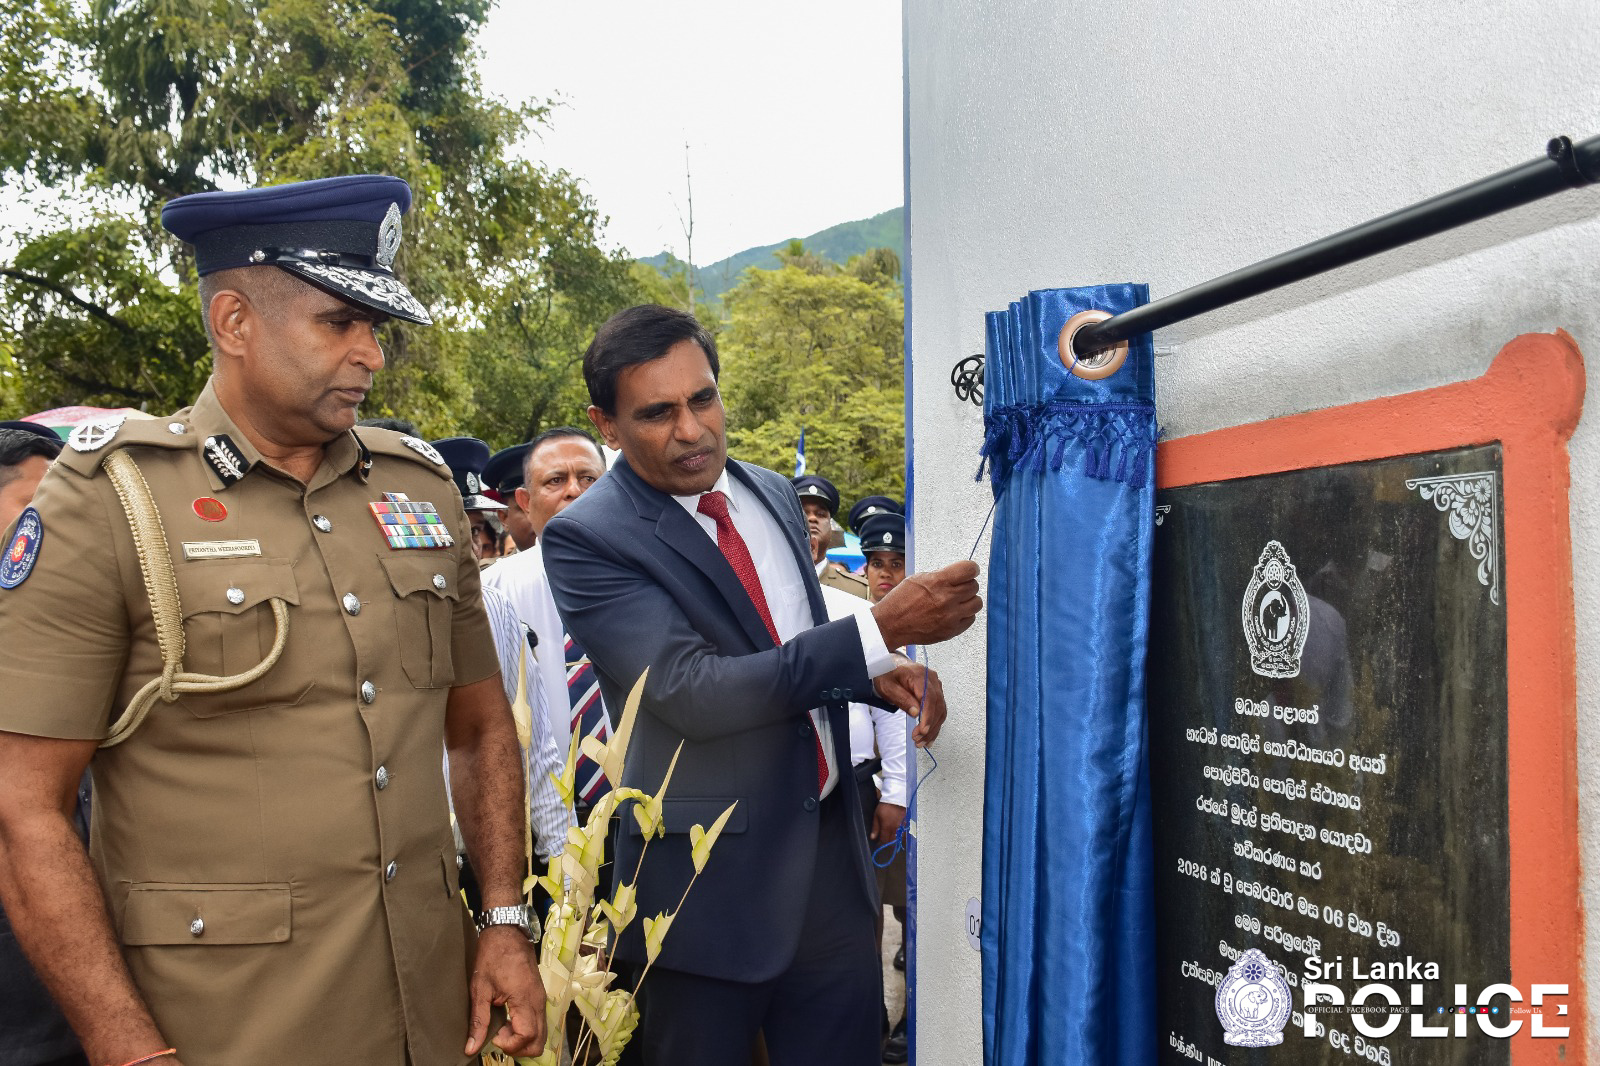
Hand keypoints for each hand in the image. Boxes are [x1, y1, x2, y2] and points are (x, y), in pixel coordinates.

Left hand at [465, 925, 546, 1057]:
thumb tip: (470, 1048)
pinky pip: (539, 1021)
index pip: (528, 1037)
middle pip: (539, 1041)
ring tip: (502, 1026)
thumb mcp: (480, 989)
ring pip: (541, 1033)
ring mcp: (541, 998)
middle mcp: (538, 1001)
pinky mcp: (539, 995)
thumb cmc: (492, 956)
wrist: (507, 931)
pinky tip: (508, 1018)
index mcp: (525, 999)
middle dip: (518, 1047)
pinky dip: (526, 1028)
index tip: (494, 1035)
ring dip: (522, 1038)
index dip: (510, 1044)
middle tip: (499, 1035)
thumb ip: (478, 1021)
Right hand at [871, 561, 980, 649]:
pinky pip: (970, 619)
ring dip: (969, 600)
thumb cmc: (900, 602)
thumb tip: (956, 575)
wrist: (890, 625)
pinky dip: (965, 615)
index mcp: (938, 582)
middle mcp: (947, 599)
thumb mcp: (917, 579)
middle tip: (958, 587)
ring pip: (977, 603)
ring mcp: (950, 616)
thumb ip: (940, 576)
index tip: (970, 570)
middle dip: (967, 584)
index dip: (971, 568)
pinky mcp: (951, 630)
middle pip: (974, 586)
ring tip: (957, 601)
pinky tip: (953, 613)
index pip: (969, 569)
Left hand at [872, 662, 946, 746]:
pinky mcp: (936, 692)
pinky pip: (939, 710)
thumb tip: (916, 713)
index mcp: (919, 675)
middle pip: (937, 706)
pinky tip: (929, 737)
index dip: (928, 716)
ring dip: (933, 728)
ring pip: (941, 710)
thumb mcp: (888, 687)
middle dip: (930, 726)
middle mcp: (931, 679)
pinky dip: (935, 724)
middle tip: (918, 739)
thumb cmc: (887, 674)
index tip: (923, 730)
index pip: (929, 698)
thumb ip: (902, 698)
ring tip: (921, 742)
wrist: (889, 665)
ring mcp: (935, 686)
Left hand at [872, 802, 905, 842]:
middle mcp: (895, 829)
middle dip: (888, 843)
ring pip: (899, 838)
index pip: (884, 840)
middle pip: (892, 841)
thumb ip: (875, 828)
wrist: (895, 798)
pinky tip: (898, 834)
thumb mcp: (876, 816)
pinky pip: (904, 832)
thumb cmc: (884, 807)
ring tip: (891, 840)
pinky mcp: (906, 823)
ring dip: (895, 840)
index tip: (878, 844)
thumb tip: (873, 838)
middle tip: (885, 843)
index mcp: (887, 828)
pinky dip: (901, 835)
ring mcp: (901, 826)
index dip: (881, 844)